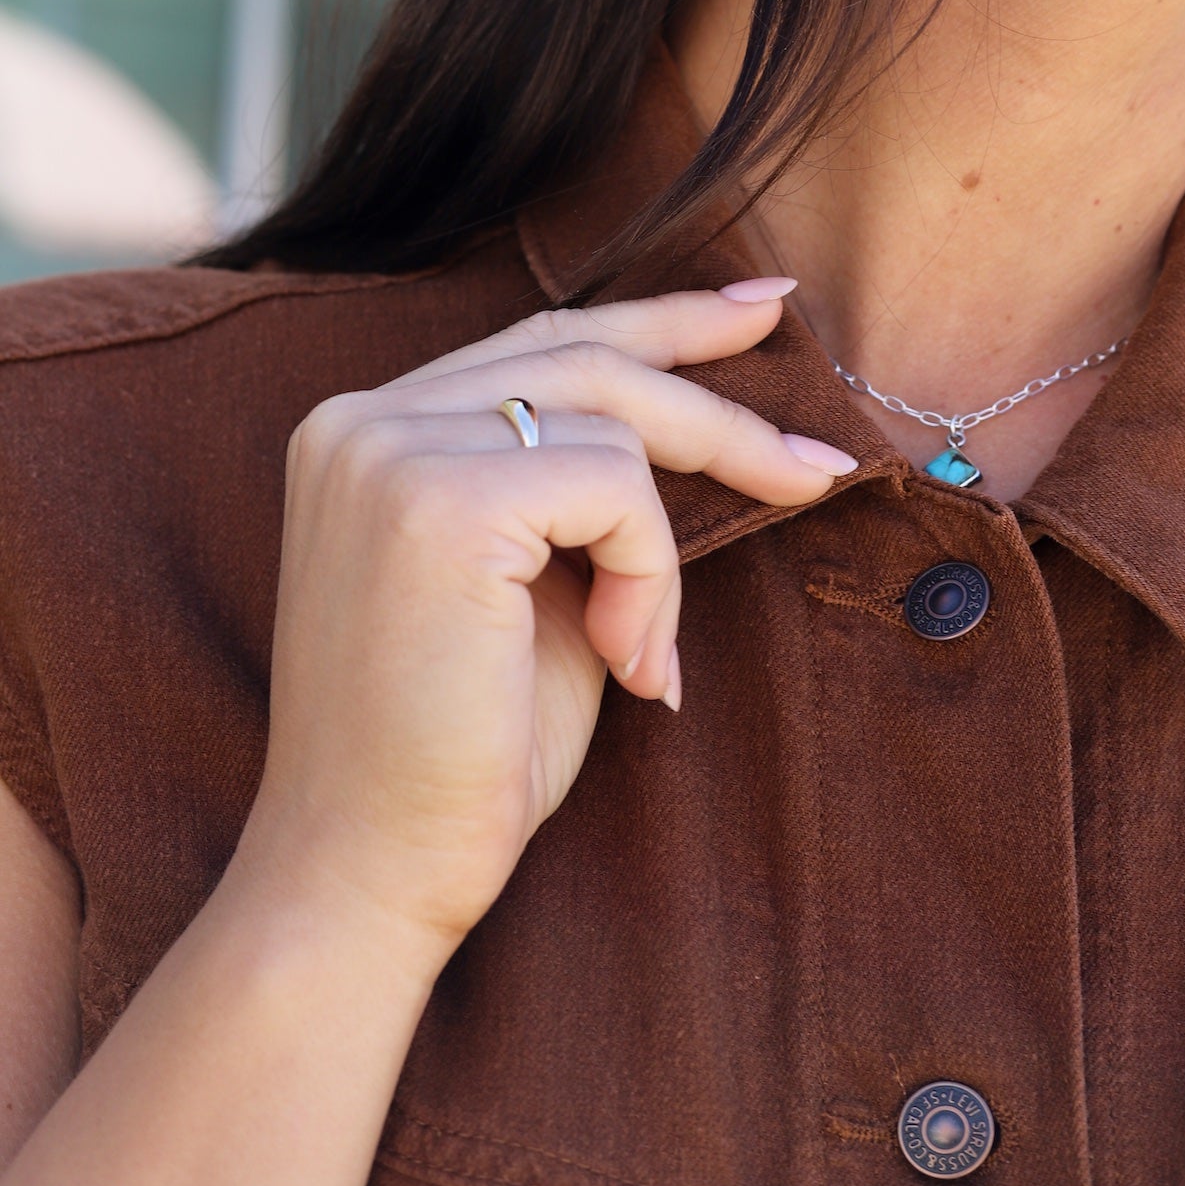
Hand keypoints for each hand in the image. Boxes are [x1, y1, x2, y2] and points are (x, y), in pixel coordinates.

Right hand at [230, 286, 853, 966]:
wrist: (368, 878)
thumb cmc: (458, 756)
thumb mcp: (535, 590)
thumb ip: (579, 494)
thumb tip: (708, 420)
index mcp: (366, 431)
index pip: (539, 341)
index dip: (661, 318)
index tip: (764, 308)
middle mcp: (362, 420)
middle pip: (585, 356)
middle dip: (719, 401)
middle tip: (821, 462)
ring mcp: (390, 450)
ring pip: (615, 421)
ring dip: (667, 548)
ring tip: (648, 656)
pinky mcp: (440, 500)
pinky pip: (616, 488)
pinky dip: (651, 575)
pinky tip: (626, 662)